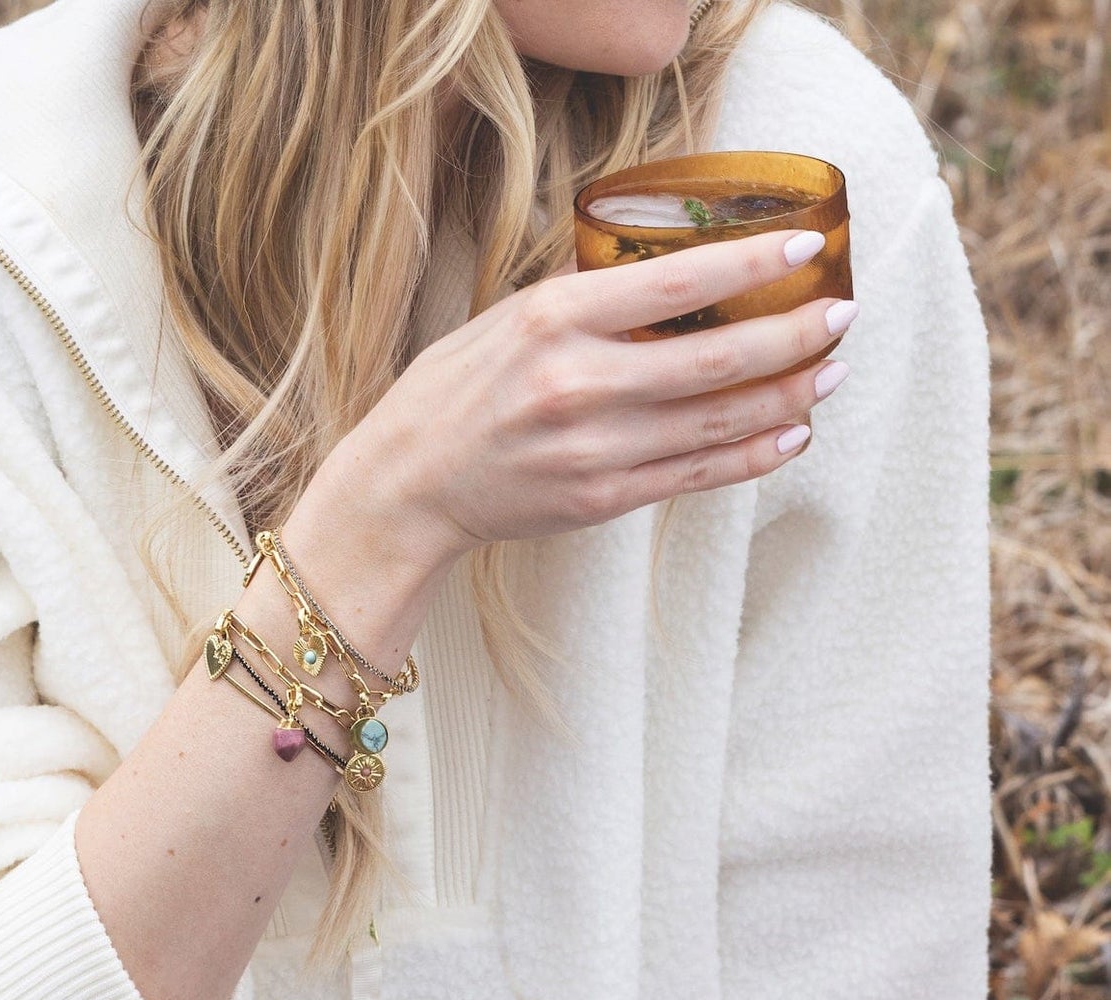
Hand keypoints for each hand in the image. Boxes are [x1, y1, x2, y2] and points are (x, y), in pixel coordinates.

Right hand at [339, 226, 854, 567]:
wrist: (407, 486)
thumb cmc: (451, 394)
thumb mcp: (507, 320)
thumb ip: (587, 302)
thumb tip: (674, 282)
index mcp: (554, 321)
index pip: (679, 282)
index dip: (755, 266)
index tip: (808, 250)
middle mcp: (580, 383)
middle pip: (718, 357)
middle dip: (794, 335)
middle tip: (842, 314)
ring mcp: (595, 448)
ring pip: (719, 422)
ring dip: (788, 395)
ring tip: (831, 371)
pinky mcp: (602, 499)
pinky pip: (697, 477)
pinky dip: (752, 455)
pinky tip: (791, 433)